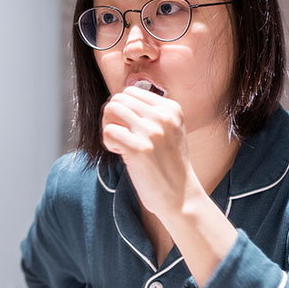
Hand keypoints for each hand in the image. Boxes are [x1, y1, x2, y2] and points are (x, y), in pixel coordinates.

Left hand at [101, 86, 202, 219]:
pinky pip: (108, 131)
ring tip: (120, 143)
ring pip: (111, 110)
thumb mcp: (171, 130)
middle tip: (120, 136)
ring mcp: (151, 132)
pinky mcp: (138, 149)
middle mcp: (163, 117)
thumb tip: (118, 100)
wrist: (180, 196)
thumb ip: (150, 113)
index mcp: (171, 108)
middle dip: (112, 117)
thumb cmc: (170, 164)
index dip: (123, 108)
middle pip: (118, 99)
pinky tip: (121, 154)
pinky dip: (108, 143)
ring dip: (108, 127)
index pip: (131, 91)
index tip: (129, 126)